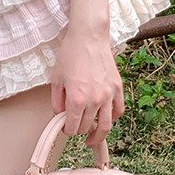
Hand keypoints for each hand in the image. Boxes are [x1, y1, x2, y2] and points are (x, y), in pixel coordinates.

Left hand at [50, 28, 124, 151]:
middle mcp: (94, 100)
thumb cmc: (70, 53)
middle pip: (87, 127)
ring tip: (93, 138)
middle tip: (75, 126)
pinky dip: (113, 118)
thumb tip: (60, 115)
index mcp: (76, 99)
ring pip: (106, 126)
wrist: (88, 36)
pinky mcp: (117, 88)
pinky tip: (105, 118)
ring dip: (98, 135)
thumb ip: (56, 100)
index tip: (65, 127)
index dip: (67, 130)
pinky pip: (118, 111)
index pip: (72, 127)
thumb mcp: (56, 77)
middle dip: (79, 129)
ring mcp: (108, 95)